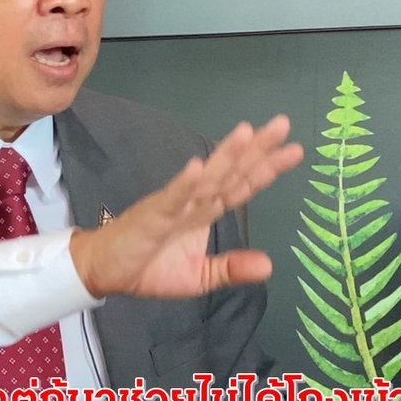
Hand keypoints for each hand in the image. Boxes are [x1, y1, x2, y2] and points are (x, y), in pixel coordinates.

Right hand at [69, 114, 302, 297]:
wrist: (105, 272)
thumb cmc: (148, 268)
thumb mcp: (199, 276)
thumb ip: (231, 268)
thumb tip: (269, 265)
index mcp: (206, 212)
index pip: (242, 185)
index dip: (268, 168)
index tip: (295, 150)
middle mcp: (195, 202)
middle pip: (231, 171)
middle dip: (256, 149)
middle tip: (282, 124)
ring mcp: (174, 205)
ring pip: (206, 177)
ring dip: (226, 155)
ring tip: (247, 132)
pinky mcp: (153, 215)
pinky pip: (172, 198)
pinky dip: (185, 184)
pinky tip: (197, 168)